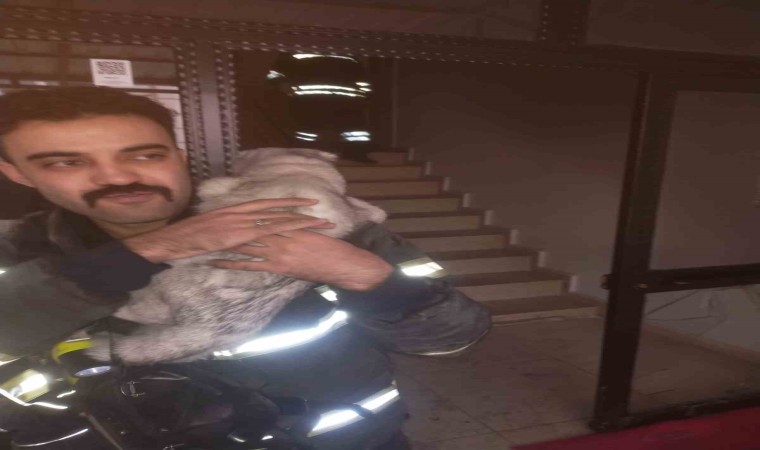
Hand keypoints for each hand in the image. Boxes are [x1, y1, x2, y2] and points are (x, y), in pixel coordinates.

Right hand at [123, 198, 332, 262]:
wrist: (173, 239)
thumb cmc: (190, 235)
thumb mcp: (213, 225)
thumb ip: (229, 224)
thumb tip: (241, 227)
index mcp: (235, 209)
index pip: (267, 203)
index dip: (287, 202)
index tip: (305, 201)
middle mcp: (240, 212)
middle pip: (276, 209)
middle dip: (298, 209)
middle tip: (319, 207)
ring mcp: (240, 224)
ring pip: (275, 220)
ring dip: (296, 222)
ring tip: (316, 222)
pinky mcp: (236, 237)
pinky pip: (264, 234)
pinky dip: (279, 234)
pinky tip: (293, 237)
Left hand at [210, 230, 393, 290]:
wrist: (343, 264)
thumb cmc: (333, 250)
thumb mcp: (314, 235)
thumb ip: (299, 230)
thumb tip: (286, 227)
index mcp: (290, 225)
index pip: (264, 216)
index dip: (245, 214)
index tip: (228, 211)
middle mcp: (282, 235)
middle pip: (251, 227)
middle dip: (230, 225)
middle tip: (210, 222)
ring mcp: (279, 251)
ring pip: (247, 243)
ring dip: (227, 241)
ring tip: (207, 240)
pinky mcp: (278, 266)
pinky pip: (251, 265)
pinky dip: (233, 263)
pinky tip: (218, 263)